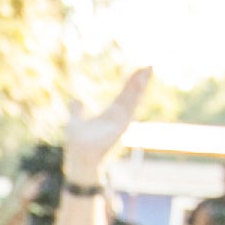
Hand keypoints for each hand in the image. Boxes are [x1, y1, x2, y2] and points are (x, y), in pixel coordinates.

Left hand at [61, 67, 150, 182]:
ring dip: (141, 85)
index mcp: (110, 115)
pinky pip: (130, 107)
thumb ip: (76, 110)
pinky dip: (136, 96)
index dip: (131, 83)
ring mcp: (121, 122)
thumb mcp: (75, 121)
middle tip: (150, 65)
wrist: (79, 158)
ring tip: (148, 70)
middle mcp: (118, 118)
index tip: (138, 70)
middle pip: (132, 95)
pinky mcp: (121, 126)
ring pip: (134, 99)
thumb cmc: (77, 145)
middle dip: (140, 81)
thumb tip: (76, 99)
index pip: (124, 95)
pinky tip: (140, 84)